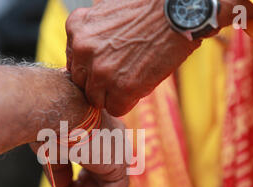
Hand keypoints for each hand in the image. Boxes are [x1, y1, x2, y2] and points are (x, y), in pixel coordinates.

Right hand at [30, 109, 129, 186]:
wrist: (51, 110)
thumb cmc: (47, 123)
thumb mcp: (52, 149)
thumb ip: (61, 170)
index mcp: (99, 131)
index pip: (96, 164)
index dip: (80, 183)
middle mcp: (113, 141)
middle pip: (103, 178)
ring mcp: (119, 151)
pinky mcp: (119, 163)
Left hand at [66, 0, 199, 115]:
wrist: (178, 12)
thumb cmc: (149, 10)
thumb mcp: (108, 13)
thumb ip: (92, 36)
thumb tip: (88, 60)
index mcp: (77, 29)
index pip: (74, 64)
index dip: (91, 68)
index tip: (107, 66)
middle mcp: (83, 50)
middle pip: (82, 83)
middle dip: (99, 83)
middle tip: (121, 74)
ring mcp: (101, 71)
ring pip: (96, 99)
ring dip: (112, 95)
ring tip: (132, 78)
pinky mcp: (121, 88)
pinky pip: (116, 109)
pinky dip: (127, 102)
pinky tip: (140, 85)